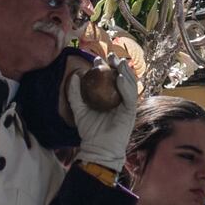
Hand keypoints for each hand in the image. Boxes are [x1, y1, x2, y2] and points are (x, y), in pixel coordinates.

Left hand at [68, 59, 138, 176]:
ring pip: (129, 84)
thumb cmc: (89, 131)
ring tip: (118, 62)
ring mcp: (126, 105)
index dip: (105, 67)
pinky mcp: (130, 112)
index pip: (110, 78)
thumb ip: (75, 94)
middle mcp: (120, 98)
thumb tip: (74, 76)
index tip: (97, 58)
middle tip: (110, 55)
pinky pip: (130, 97)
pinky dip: (126, 87)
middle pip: (122, 77)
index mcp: (110, 96)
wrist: (97, 148)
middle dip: (118, 64)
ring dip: (125, 72)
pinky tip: (120, 78)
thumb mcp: (79, 109)